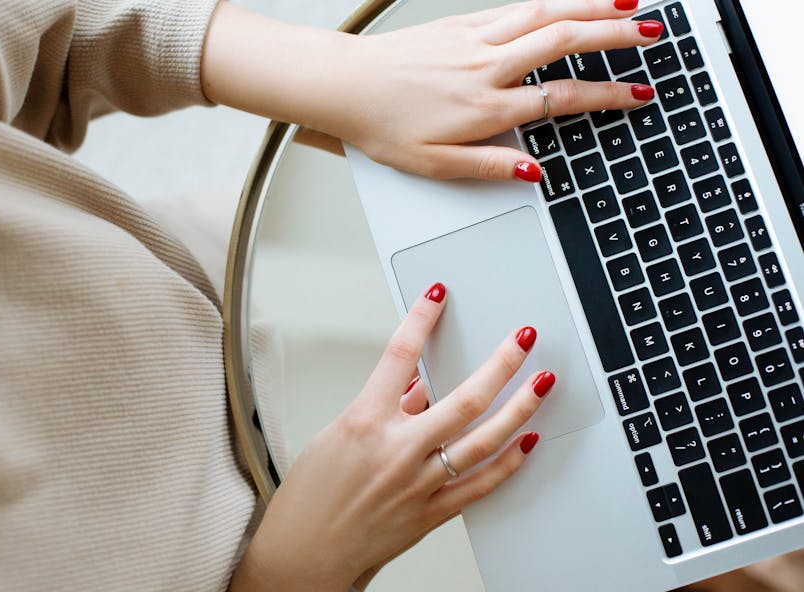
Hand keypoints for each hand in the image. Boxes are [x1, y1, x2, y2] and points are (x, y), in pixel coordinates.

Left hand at [202, 0, 661, 181]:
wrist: (342, 86)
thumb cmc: (381, 126)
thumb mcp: (432, 166)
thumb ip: (487, 167)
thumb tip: (532, 170)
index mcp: (484, 108)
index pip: (561, 99)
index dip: (607, 97)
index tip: (639, 94)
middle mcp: (485, 67)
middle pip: (563, 42)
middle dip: (615, 36)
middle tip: (653, 35)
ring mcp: (474, 39)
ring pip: (544, 13)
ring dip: (590, 6)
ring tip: (629, 4)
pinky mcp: (459, 23)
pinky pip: (515, 7)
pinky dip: (551, 1)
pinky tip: (567, 1)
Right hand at [216, 283, 554, 591]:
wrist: (305, 555)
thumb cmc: (310, 499)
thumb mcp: (335, 437)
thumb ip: (381, 411)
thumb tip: (415, 388)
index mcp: (363, 422)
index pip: (398, 356)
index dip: (421, 319)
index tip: (437, 296)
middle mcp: (396, 451)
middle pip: (463, 399)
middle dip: (500, 363)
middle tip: (522, 339)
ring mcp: (418, 483)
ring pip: (482, 440)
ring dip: (519, 408)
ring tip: (541, 383)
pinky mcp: (431, 512)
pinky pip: (480, 484)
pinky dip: (508, 463)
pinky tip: (527, 442)